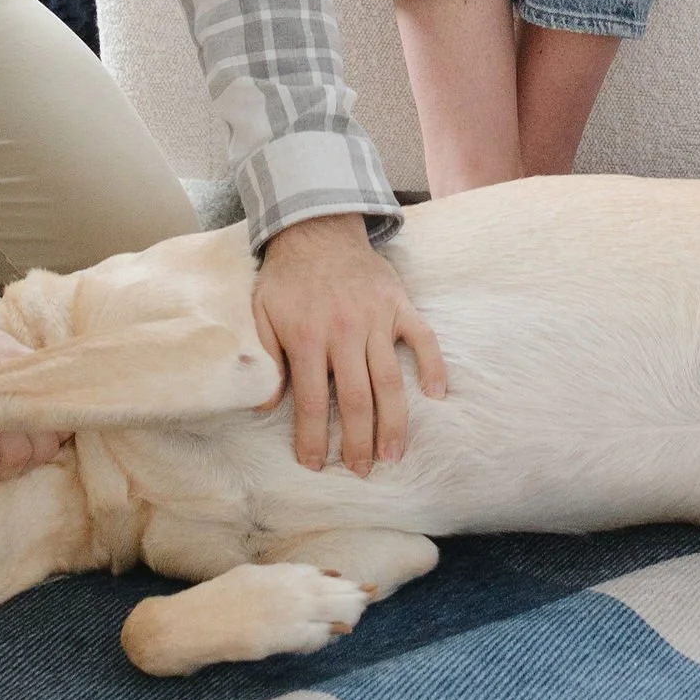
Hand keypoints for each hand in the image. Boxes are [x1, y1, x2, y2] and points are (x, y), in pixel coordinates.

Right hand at [0, 305, 63, 479]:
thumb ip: (21, 374)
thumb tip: (42, 403)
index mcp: (28, 371)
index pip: (61, 417)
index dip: (51, 438)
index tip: (34, 442)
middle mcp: (17, 387)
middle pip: (44, 445)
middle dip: (28, 460)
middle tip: (8, 460)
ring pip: (18, 455)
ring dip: (3, 466)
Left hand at [252, 213, 447, 474]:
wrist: (317, 228)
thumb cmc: (287, 278)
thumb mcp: (261, 314)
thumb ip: (266, 359)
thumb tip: (267, 407)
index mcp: (308, 337)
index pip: (313, 402)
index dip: (313, 438)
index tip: (315, 465)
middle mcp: (345, 331)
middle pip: (357, 399)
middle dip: (359, 441)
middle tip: (362, 470)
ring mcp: (377, 318)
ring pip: (390, 379)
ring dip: (395, 421)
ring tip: (394, 454)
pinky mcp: (399, 304)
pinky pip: (423, 338)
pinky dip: (433, 366)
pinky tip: (437, 395)